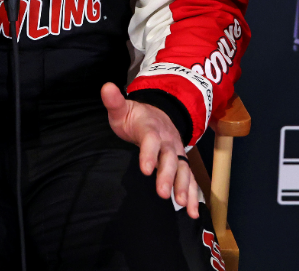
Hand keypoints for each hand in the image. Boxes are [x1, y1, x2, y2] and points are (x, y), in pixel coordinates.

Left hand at [100, 82, 199, 218]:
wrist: (160, 115)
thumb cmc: (136, 117)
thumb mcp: (123, 109)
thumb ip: (115, 101)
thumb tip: (106, 87)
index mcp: (151, 128)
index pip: (151, 140)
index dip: (149, 154)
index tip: (145, 169)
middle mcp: (167, 142)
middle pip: (170, 158)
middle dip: (167, 176)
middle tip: (163, 194)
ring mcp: (177, 153)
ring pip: (183, 170)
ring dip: (184, 187)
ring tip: (181, 205)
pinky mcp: (181, 164)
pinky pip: (190, 180)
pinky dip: (193, 195)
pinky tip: (192, 212)